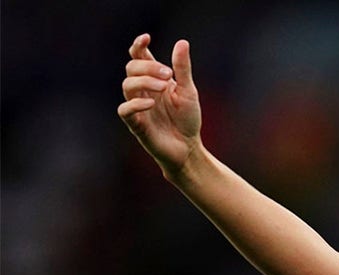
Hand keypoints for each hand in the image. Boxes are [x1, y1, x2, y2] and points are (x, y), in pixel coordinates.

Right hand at [117, 34, 201, 176]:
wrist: (189, 147)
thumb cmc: (187, 119)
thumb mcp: (188, 91)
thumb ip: (183, 68)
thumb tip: (182, 42)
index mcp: (153, 80)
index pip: (138, 57)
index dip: (138, 46)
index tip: (145, 37)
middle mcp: (142, 90)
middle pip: (131, 67)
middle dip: (149, 67)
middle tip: (169, 75)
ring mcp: (137, 106)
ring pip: (127, 85)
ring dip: (145, 81)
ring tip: (165, 87)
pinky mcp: (135, 124)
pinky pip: (124, 110)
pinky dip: (136, 103)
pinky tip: (151, 103)